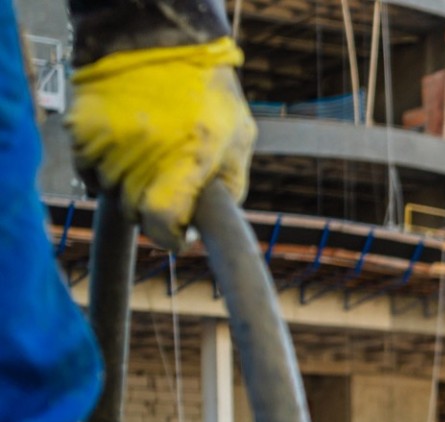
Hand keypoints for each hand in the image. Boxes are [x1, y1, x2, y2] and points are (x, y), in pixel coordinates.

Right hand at [67, 39, 256, 248]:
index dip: (169, 236)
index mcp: (189, 158)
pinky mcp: (82, 130)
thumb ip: (231, 186)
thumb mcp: (239, 140)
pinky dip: (103, 174)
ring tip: (148, 163)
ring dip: (129, 191)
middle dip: (153, 212)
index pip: (162, 221)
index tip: (177, 234)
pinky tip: (124, 156)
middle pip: (136, 213)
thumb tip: (209, 228)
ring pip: (112, 195)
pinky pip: (88, 173)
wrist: (158, 39)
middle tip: (167, 191)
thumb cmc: (209, 93)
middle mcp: (144, 152)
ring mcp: (109, 141)